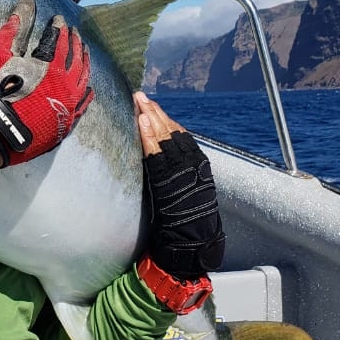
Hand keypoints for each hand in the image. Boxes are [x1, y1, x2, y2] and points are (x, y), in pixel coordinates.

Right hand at [0, 0, 93, 168]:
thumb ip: (13, 29)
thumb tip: (26, 3)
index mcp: (50, 67)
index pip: (58, 40)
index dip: (58, 27)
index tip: (58, 19)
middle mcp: (66, 85)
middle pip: (76, 58)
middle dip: (75, 42)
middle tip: (75, 33)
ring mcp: (68, 105)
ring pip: (84, 80)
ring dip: (84, 64)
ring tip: (85, 53)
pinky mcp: (65, 123)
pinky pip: (83, 104)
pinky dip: (87, 93)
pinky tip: (88, 88)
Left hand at [135, 92, 224, 279]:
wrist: (191, 243)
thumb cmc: (183, 217)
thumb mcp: (181, 188)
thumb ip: (173, 169)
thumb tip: (155, 151)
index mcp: (198, 165)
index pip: (180, 135)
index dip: (165, 119)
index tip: (152, 106)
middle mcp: (193, 166)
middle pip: (172, 132)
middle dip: (156, 113)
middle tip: (141, 97)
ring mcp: (182, 173)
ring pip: (166, 140)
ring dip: (152, 119)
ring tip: (141, 104)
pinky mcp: (170, 181)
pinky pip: (158, 155)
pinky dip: (150, 138)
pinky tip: (142, 124)